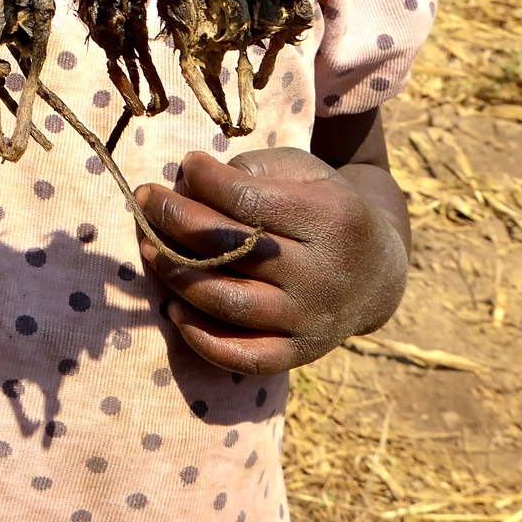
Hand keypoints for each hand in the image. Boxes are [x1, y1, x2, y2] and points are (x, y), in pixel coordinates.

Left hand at [135, 147, 408, 374]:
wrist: (376, 273)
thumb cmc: (324, 208)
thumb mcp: (304, 172)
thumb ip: (253, 170)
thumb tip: (190, 181)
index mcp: (331, 220)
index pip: (248, 201)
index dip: (205, 180)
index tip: (186, 164)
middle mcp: (323, 275)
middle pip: (232, 250)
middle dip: (176, 220)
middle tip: (145, 200)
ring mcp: (310, 320)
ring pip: (229, 303)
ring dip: (176, 275)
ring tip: (147, 247)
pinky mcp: (298, 355)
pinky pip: (242, 356)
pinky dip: (201, 338)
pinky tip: (174, 308)